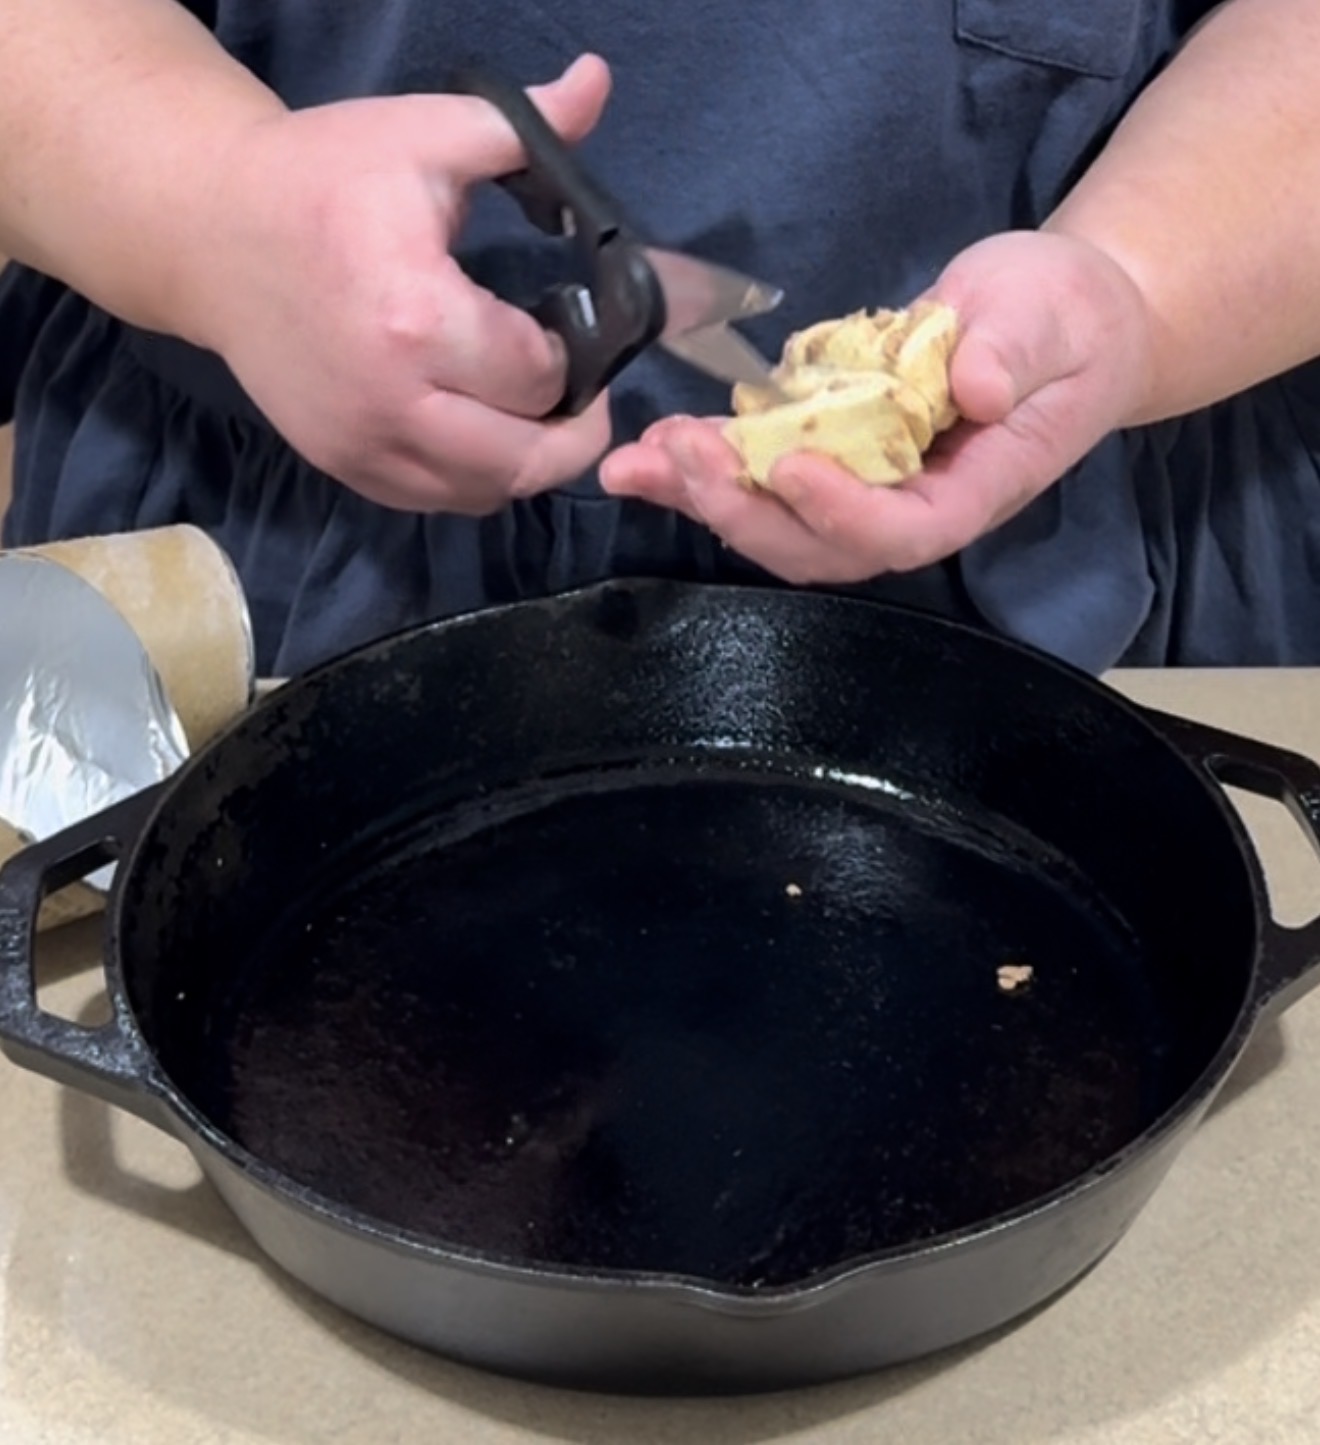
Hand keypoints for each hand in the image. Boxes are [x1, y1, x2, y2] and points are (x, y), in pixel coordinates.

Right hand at [180, 56, 613, 513]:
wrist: (210, 233)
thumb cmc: (321, 179)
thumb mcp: (421, 134)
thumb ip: (523, 128)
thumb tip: (597, 82)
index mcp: (416, 318)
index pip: (539, 375)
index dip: (574, 356)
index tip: (568, 325)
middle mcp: (391, 401)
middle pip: (525, 462)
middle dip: (574, 431)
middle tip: (583, 391)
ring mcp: (362, 444)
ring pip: (485, 494)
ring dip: (528, 462)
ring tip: (533, 411)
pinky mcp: (343, 466)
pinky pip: (438, 502)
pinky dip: (476, 478)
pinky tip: (481, 429)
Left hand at [599, 230, 1153, 581]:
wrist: (1055, 320)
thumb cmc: (1066, 320)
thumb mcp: (1053, 316)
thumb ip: (1017, 352)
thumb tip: (977, 386)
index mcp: (973, 488)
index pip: (904, 531)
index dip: (842, 512)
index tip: (788, 463)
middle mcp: (907, 506)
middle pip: (818, 546)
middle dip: (745, 509)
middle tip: (685, 457)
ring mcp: (861, 488)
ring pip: (775, 523)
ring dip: (703, 497)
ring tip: (637, 463)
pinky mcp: (825, 456)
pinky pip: (757, 478)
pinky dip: (698, 470)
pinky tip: (642, 456)